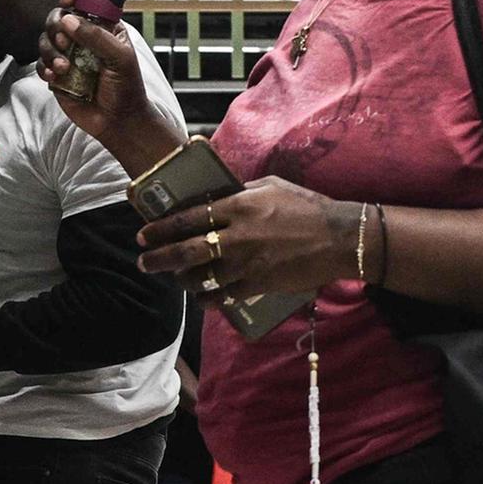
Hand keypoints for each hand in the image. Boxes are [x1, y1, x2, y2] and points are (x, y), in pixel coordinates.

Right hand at [37, 10, 185, 170]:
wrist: (118, 122)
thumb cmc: (127, 88)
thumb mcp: (120, 58)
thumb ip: (96, 37)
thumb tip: (69, 20)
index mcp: (103, 27)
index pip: (85, 1)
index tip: (66, 1)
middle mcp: (83, 38)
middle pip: (58, 17)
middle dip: (57, 26)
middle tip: (65, 43)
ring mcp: (68, 56)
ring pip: (46, 39)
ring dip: (50, 51)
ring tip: (64, 68)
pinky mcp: (57, 75)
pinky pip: (41, 64)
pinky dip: (45, 68)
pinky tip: (57, 78)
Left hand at [137, 177, 369, 320]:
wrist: (338, 239)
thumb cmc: (307, 207)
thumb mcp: (272, 185)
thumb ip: (242, 190)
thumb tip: (219, 194)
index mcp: (238, 206)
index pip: (188, 217)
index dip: (162, 227)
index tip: (144, 233)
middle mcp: (237, 235)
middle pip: (185, 250)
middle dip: (159, 257)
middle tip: (144, 261)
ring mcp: (246, 263)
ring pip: (200, 277)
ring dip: (182, 280)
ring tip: (176, 279)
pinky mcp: (258, 285)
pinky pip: (222, 296)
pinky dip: (208, 298)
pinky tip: (202, 297)